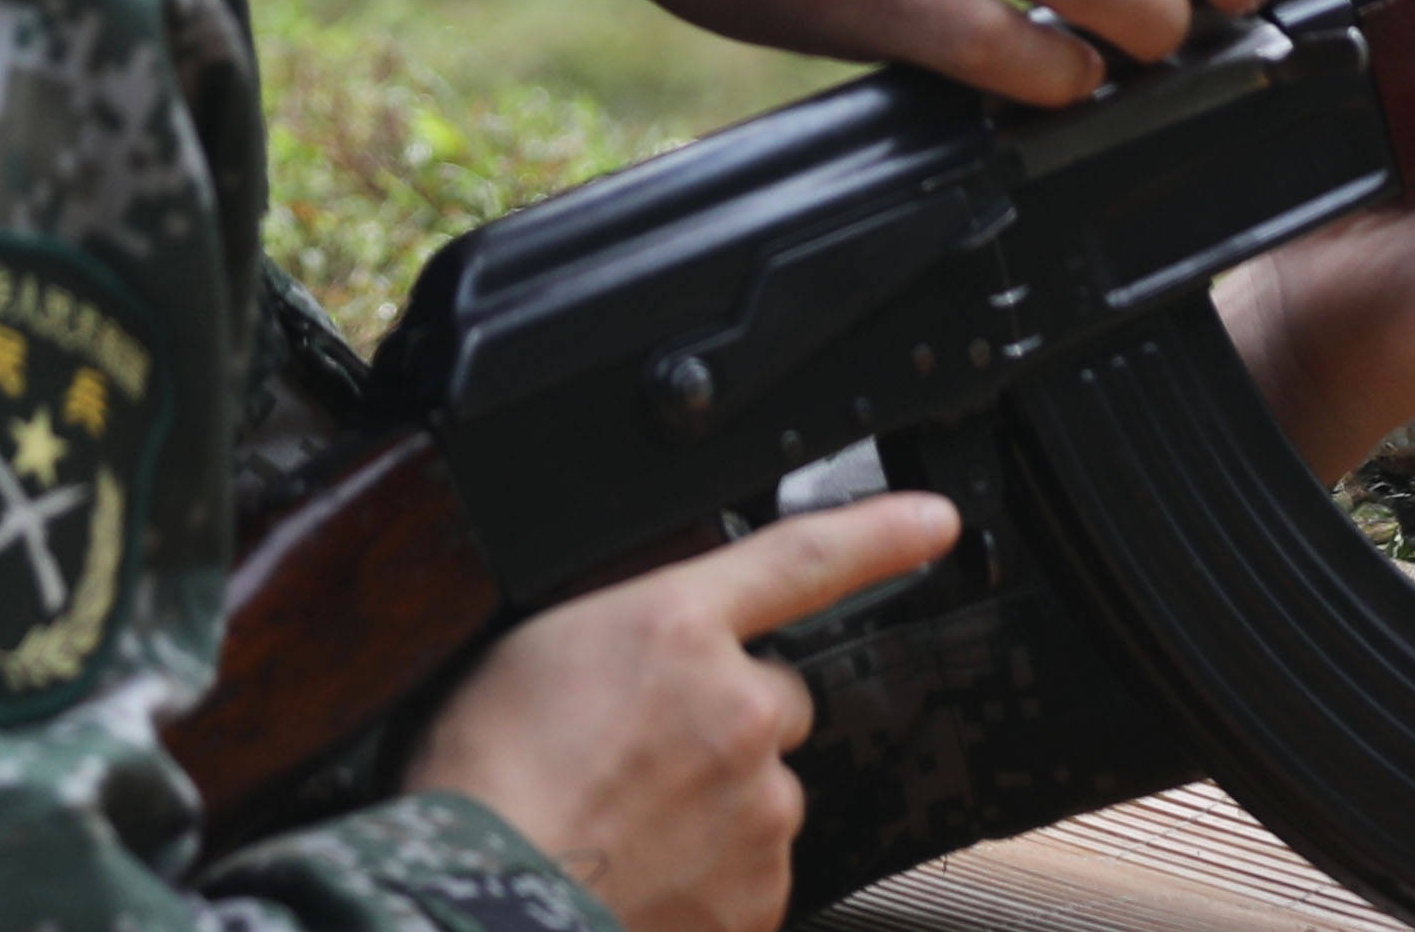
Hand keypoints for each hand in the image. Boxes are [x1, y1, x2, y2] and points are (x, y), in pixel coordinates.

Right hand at [405, 488, 954, 931]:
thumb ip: (628, 629)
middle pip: (774, 699)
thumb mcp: (534, 647)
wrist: (480, 891)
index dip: (880, 533)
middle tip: (642, 756)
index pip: (804, 557)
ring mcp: (757, 807)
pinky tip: (644, 872)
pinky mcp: (759, 892)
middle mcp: (737, 708)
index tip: (933, 523)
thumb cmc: (481, 778)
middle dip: (727, 720)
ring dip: (716, 802)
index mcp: (676, 626)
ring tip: (625, 824)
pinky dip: (710, 874)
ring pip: (764, 790)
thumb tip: (655, 643)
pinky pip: (752, 869)